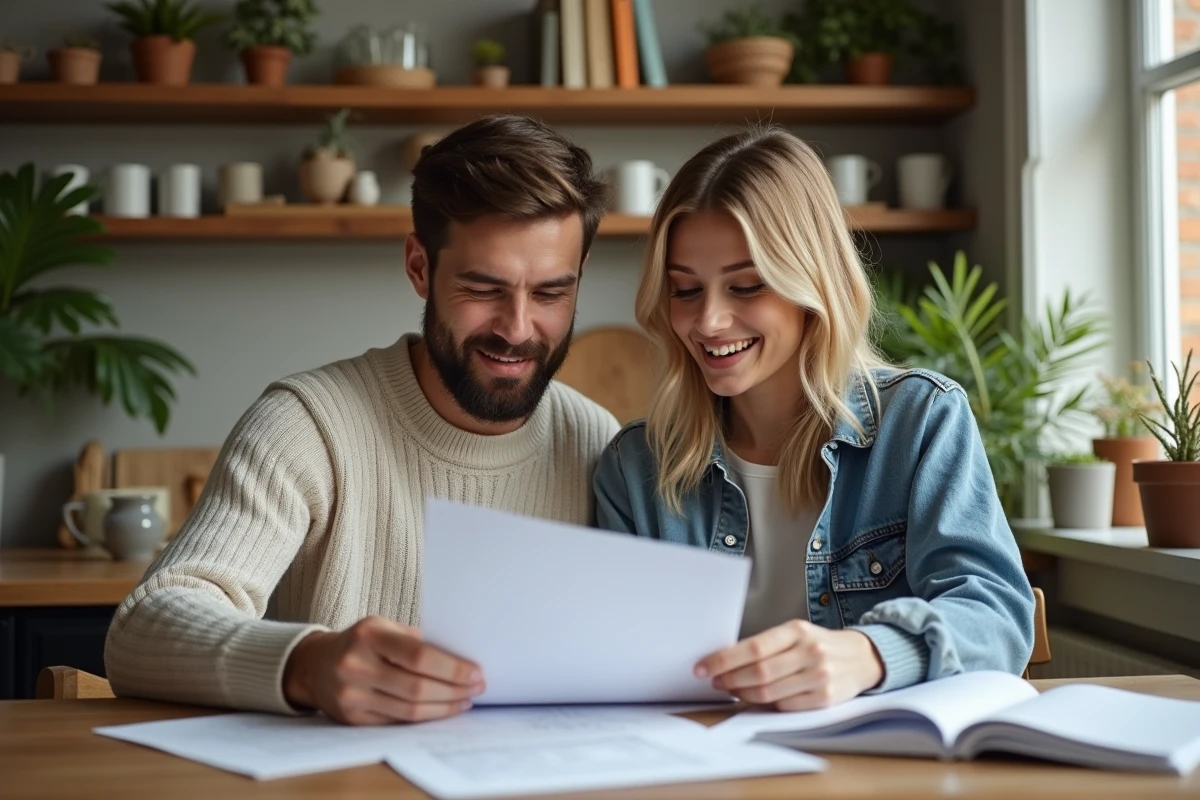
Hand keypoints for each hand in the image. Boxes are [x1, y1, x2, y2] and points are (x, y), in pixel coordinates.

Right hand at [283, 616, 484, 724]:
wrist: (313, 665)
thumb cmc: (361, 642)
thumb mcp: (384, 628)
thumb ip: (418, 641)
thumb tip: (462, 659)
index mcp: (369, 636)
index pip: (419, 656)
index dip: (452, 668)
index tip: (476, 672)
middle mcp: (356, 666)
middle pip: (417, 687)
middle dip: (454, 690)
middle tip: (477, 688)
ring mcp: (351, 696)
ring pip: (409, 710)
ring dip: (444, 708)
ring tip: (464, 700)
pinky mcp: (352, 719)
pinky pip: (397, 722)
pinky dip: (424, 718)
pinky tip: (440, 710)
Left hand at [695, 620, 883, 710]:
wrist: (860, 657)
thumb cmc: (818, 644)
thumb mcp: (795, 633)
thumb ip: (766, 645)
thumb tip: (725, 660)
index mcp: (797, 630)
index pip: (753, 647)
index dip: (724, 659)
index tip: (703, 667)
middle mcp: (810, 651)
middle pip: (758, 672)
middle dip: (729, 679)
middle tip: (714, 682)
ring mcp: (819, 675)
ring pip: (769, 692)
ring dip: (743, 694)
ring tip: (730, 690)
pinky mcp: (826, 698)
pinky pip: (785, 706)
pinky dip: (766, 705)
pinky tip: (757, 699)